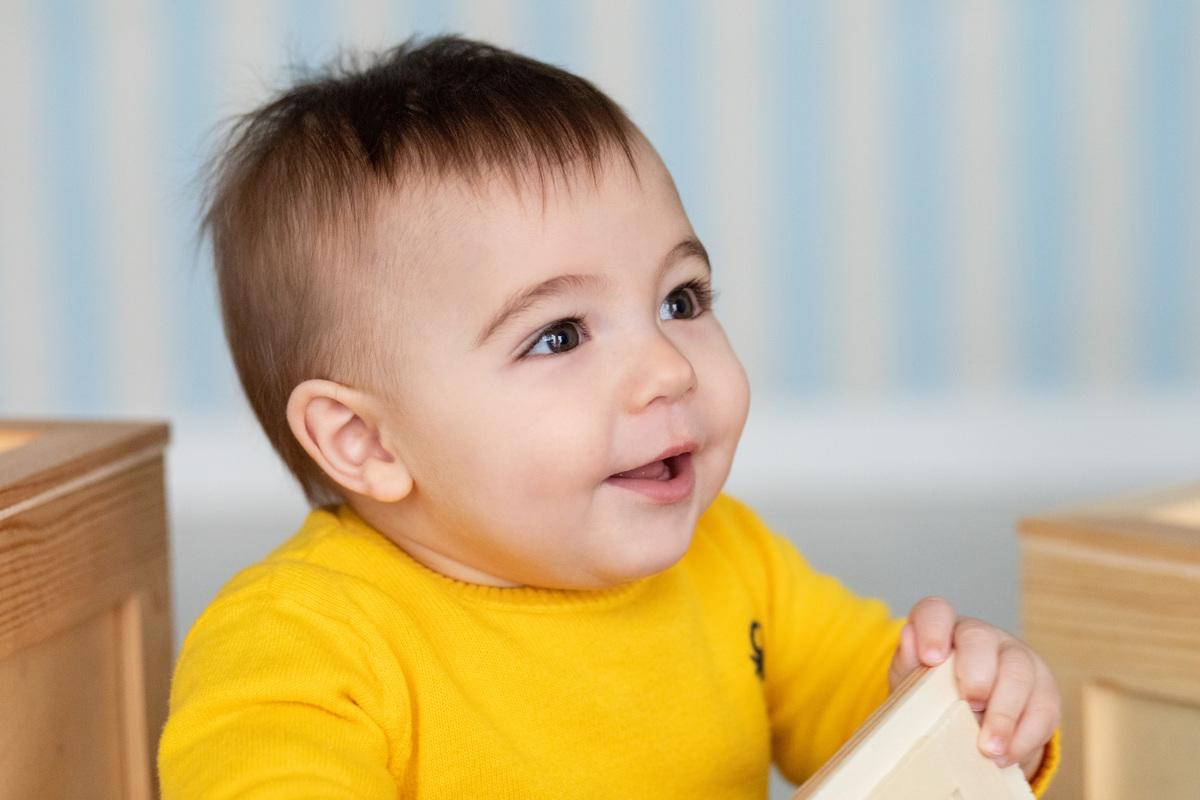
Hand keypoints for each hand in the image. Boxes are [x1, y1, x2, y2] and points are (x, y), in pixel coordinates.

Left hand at [888, 597, 1060, 780]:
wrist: (970, 722)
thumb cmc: (935, 695)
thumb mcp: (913, 682)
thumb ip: (908, 662)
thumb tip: (909, 636)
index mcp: (943, 629)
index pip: (936, 612)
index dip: (933, 629)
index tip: (931, 659)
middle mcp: (982, 636)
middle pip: (981, 639)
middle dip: (976, 674)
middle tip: (969, 706)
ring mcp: (1017, 658)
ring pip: (1019, 672)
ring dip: (1004, 714)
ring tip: (988, 749)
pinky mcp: (1043, 689)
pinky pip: (1043, 708)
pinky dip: (1024, 737)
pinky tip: (1005, 756)